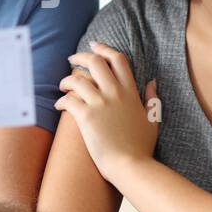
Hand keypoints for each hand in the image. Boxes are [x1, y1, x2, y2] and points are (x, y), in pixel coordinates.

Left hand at [56, 41, 158, 183]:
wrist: (130, 166)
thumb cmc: (141, 148)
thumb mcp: (152, 120)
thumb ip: (151, 99)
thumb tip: (152, 82)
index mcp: (131, 92)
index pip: (118, 59)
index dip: (104, 48)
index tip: (94, 45)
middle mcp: (115, 93)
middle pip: (95, 62)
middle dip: (80, 57)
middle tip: (71, 60)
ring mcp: (100, 103)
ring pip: (77, 80)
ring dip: (66, 80)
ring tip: (63, 86)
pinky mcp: (86, 116)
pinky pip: (68, 100)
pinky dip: (61, 100)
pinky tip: (59, 106)